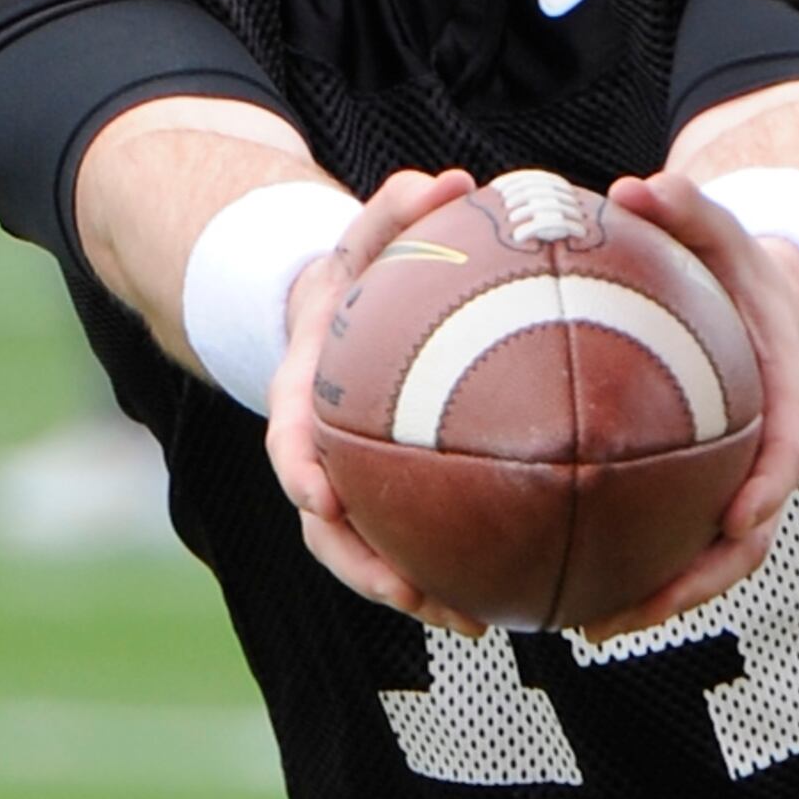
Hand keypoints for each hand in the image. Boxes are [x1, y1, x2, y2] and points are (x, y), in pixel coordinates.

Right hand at [266, 165, 484, 631]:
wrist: (342, 319)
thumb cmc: (362, 273)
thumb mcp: (368, 236)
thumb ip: (395, 210)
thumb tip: (447, 178)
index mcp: (303, 397)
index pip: (290, 439)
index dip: (300, 470)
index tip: (319, 496)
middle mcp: (319, 454)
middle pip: (326, 526)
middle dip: (363, 565)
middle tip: (411, 590)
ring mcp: (351, 484)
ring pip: (368, 554)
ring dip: (412, 589)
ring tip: (472, 620)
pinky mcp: (387, 502)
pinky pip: (414, 546)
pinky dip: (451, 572)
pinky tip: (507, 596)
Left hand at [575, 166, 798, 637]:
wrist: (757, 300)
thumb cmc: (733, 261)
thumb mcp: (720, 224)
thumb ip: (688, 205)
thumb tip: (637, 186)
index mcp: (784, 402)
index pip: (784, 456)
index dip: (763, 493)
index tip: (735, 521)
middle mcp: (764, 456)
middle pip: (745, 537)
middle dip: (697, 580)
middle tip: (636, 606)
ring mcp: (733, 481)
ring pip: (708, 556)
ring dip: (659, 594)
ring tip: (593, 622)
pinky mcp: (700, 491)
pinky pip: (671, 539)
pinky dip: (633, 566)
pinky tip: (570, 581)